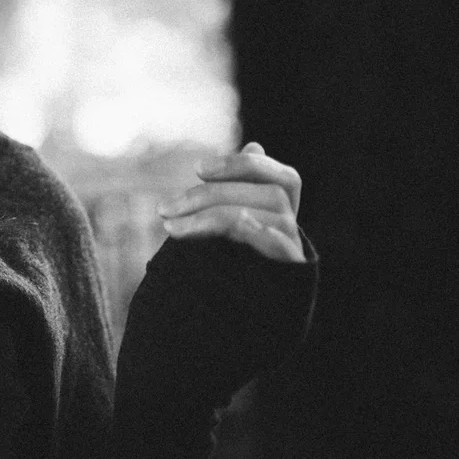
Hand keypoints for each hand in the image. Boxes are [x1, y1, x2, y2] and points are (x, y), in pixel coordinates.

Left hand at [157, 142, 305, 262]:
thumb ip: (235, 187)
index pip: (282, 176)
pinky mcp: (290, 272)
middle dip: (211, 194)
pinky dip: (253, 230)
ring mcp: (295, 249)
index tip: (196, 168)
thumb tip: (255, 144)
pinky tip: (224, 226)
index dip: (242, 164)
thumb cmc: (225, 263)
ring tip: (172, 228)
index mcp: (280, 211)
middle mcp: (293, 226)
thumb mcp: (223, 221)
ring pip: (269, 213)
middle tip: (164, 208)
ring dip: (214, 214)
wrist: (227, 314)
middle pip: (269, 193)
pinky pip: (280, 244)